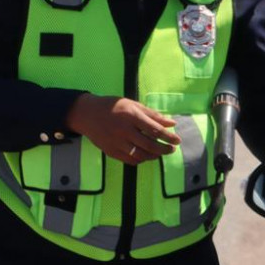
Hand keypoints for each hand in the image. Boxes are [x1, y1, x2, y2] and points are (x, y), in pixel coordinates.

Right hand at [66, 93, 181, 165]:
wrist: (87, 114)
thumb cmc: (113, 106)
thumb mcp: (133, 105)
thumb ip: (153, 115)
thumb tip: (172, 123)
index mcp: (131, 116)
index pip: (154, 129)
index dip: (168, 137)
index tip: (178, 140)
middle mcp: (124, 130)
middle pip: (149, 145)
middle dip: (164, 149)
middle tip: (172, 149)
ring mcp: (116, 142)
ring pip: (140, 155)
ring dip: (154, 156)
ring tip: (161, 153)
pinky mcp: (111, 151)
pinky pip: (130, 160)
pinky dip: (141, 160)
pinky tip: (146, 156)